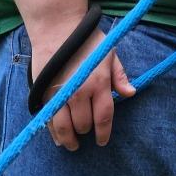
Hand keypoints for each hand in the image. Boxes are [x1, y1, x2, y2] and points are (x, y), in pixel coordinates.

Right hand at [26, 20, 135, 148]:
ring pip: (65, 129)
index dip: (103, 133)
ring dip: (69, 140)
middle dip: (86, 131)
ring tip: (72, 145)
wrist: (57, 30)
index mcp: (99, 83)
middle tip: (86, 131)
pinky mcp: (45, 96)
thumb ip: (120, 76)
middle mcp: (79, 92)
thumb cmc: (87, 42)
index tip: (102, 141)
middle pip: (83, 125)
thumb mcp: (109, 54)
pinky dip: (54, 134)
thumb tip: (130, 94)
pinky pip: (50, 122)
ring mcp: (60, 96)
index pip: (103, 118)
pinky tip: (59, 140)